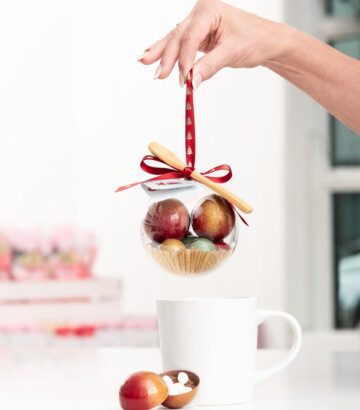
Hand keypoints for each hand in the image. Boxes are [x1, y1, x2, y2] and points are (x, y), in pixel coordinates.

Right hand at [138, 0, 287, 88]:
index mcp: (209, 10)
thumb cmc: (255, 39)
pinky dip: (167, 52)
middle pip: (178, 37)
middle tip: (158, 75)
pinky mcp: (198, 35)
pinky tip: (152, 55)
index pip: (190, 37)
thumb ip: (209, 67)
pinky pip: (180, 44)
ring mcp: (198, 23)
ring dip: (160, 53)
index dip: (184, 59)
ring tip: (144, 62)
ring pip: (175, 39)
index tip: (181, 78)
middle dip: (167, 57)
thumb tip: (191, 82)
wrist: (266, 40)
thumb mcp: (232, 53)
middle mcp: (201, 13)